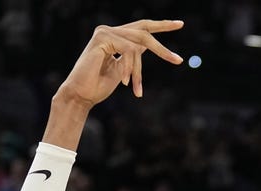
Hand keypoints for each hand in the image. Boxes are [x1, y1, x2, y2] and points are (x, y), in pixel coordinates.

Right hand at [57, 20, 183, 106]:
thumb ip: (133, 56)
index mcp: (115, 37)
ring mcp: (104, 32)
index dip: (161, 25)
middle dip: (162, 48)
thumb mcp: (123, 69)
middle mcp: (109, 30)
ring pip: (138, 46)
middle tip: (178, 60)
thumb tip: (148, 45)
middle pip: (144, 32)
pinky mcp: (102, 38)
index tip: (180, 24)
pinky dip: (129, 68)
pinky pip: (128, 50)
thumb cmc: (98, 86)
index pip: (142, 28)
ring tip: (136, 89)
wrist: (80, 96)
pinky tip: (123, 82)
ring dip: (138, 71)